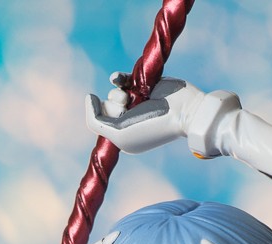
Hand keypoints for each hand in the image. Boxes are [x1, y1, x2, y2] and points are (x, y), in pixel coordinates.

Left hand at [86, 76, 239, 157]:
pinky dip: (117, 77)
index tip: (118, 115)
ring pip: (113, 92)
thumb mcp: (118, 133)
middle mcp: (128, 121)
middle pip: (106, 106)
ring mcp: (136, 104)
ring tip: (135, 97)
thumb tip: (89, 97)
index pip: (99, 121)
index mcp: (122, 137)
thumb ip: (95, 120)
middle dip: (114, 104)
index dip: (104, 115)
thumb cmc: (152, 126)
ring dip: (118, 93)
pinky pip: (122, 79)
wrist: (182, 111)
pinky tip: (117, 78)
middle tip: (128, 107)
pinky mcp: (143, 87)